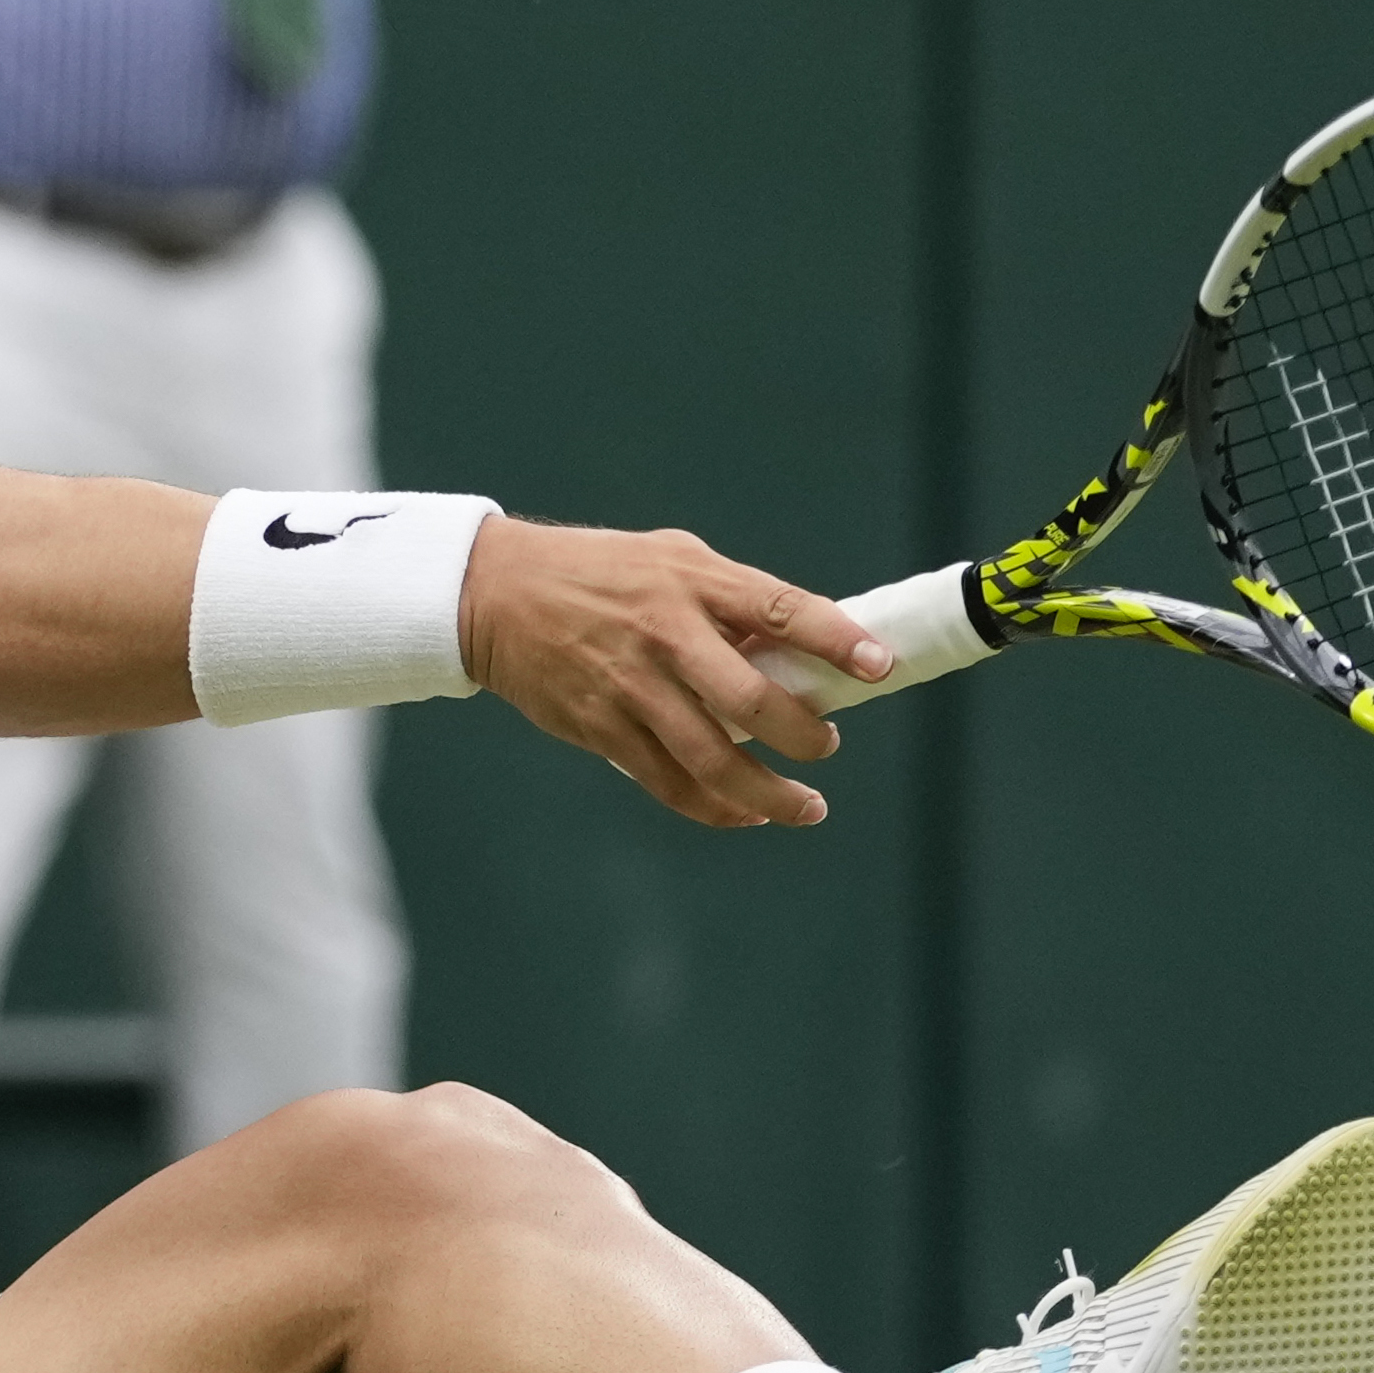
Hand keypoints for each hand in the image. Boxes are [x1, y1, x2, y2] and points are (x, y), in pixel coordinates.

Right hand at [455, 520, 894, 826]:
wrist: (494, 596)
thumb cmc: (595, 572)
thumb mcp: (670, 559)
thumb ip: (731, 598)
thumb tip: (797, 646)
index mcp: (692, 582)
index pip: (780, 611)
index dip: (836, 641)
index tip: (879, 666)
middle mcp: (665, 635)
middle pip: (751, 701)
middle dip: (803, 735)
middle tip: (827, 747)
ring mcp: (631, 688)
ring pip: (714, 760)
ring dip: (770, 793)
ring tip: (806, 806)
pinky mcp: (602, 729)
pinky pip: (670, 783)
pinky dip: (716, 808)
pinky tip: (745, 813)